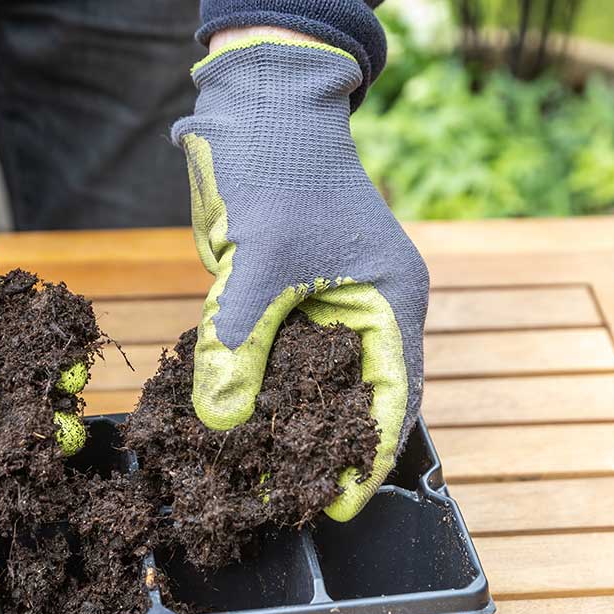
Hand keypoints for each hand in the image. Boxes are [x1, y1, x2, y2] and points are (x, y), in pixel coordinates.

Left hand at [173, 36, 428, 521]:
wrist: (255, 107)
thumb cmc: (279, 168)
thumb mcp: (261, 261)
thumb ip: (239, 341)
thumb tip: (218, 420)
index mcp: (391, 301)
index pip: (395, 398)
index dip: (370, 458)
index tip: (339, 507)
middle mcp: (367, 311)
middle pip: (354, 400)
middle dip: (324, 451)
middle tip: (286, 500)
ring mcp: (326, 305)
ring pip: (311, 383)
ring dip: (287, 425)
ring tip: (255, 476)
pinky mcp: (286, 299)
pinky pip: (275, 356)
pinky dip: (257, 387)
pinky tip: (230, 423)